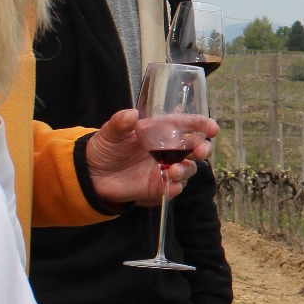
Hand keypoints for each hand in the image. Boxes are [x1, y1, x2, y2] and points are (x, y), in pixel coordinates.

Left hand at [85, 109, 218, 206]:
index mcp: (161, 131)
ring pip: (188, 170)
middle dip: (203, 149)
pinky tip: (170, 186)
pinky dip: (174, 188)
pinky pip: (173, 189)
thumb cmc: (104, 148)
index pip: (188, 126)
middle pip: (195, 149)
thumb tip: (131, 114)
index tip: (211, 128)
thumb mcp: (110, 132)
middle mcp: (168, 150)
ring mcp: (165, 170)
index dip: (202, 126)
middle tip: (200, 151)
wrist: (91, 174)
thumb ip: (120, 123)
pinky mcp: (158, 187)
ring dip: (186, 170)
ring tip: (174, 171)